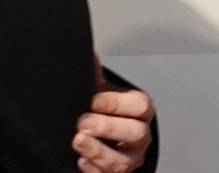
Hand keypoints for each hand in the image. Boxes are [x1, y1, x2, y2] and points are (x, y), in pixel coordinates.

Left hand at [74, 57, 154, 172]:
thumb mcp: (106, 93)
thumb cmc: (111, 113)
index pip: (140, 106)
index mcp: (141, 111)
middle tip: (83, 123)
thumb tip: (88, 56)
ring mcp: (131, 159)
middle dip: (108, 128)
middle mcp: (141, 136)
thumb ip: (97, 78)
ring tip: (77, 141)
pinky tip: (81, 161)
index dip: (116, 103)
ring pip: (122, 161)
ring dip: (98, 151)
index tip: (93, 100)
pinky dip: (93, 170)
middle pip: (136, 133)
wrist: (111, 137)